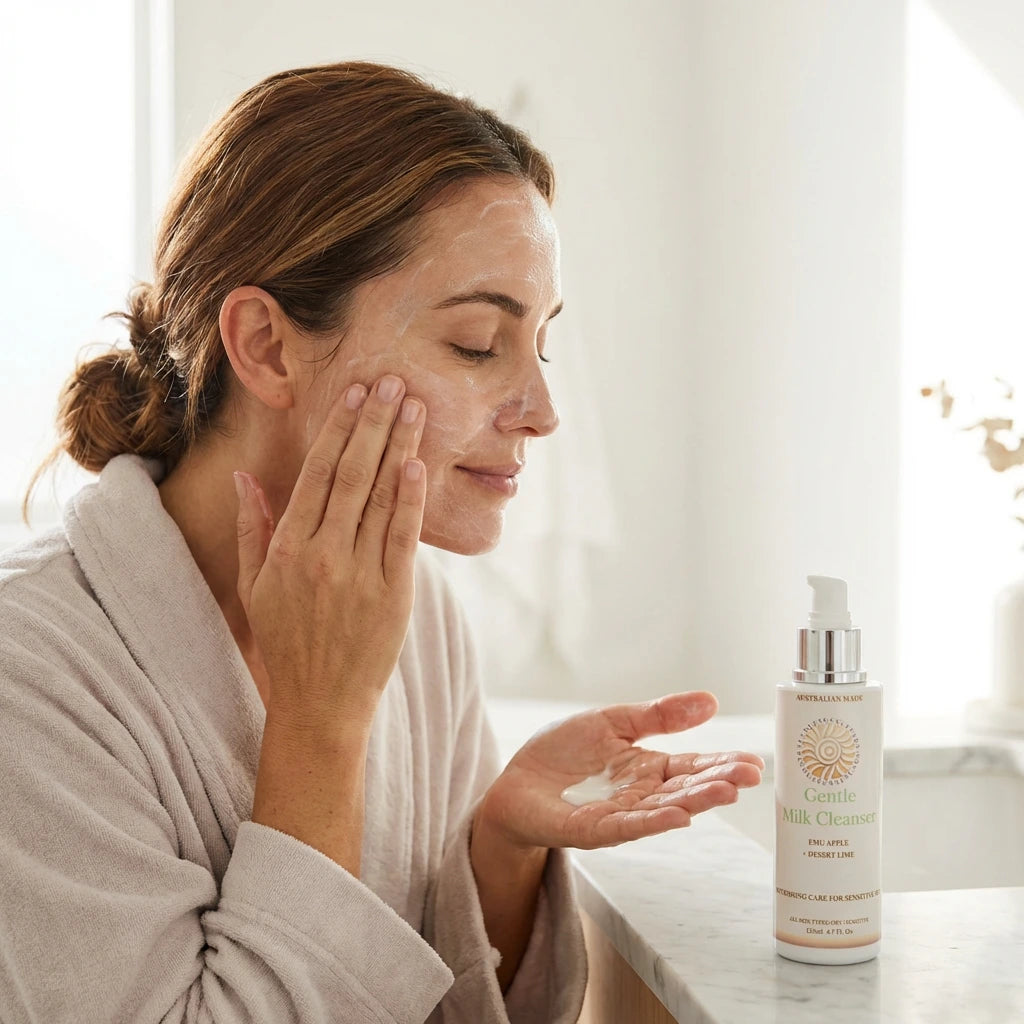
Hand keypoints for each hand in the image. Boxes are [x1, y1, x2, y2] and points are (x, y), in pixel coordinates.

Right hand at [233, 374, 425, 721]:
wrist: (320, 704)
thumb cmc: (286, 642)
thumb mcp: (255, 587)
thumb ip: (253, 528)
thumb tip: (245, 478)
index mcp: (287, 550)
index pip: (316, 475)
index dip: (338, 431)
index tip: (356, 395)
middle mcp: (323, 556)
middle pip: (352, 475)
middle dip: (374, 424)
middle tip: (393, 382)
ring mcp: (360, 575)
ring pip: (381, 497)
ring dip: (399, 447)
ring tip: (414, 408)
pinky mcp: (393, 595)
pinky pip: (404, 537)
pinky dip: (411, 498)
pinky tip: (417, 463)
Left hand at [476, 691, 763, 850]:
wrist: (516, 782)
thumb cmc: (564, 753)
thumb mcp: (614, 721)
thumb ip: (659, 715)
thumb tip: (710, 700)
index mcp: (649, 768)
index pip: (693, 766)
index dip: (722, 764)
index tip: (755, 762)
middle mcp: (642, 795)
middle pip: (686, 789)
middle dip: (719, 782)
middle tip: (750, 775)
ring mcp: (621, 814)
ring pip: (665, 809)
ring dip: (696, 802)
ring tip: (726, 792)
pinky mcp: (594, 829)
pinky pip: (628, 826)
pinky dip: (654, 822)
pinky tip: (679, 817)